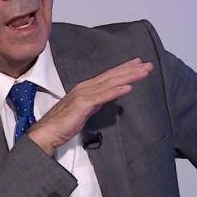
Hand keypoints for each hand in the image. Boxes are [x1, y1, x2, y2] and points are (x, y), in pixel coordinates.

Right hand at [27, 58, 152, 154]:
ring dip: (128, 77)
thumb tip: (105, 99)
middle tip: (148, 65)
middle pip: (112, 76)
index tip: (138, 64)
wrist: (47, 131)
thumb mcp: (84, 110)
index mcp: (86, 88)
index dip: (124, 69)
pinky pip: (102, 96)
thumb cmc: (63, 123)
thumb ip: (95, 102)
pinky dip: (115, 91)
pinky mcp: (83, 104)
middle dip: (131, 70)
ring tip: (143, 72)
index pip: (109, 76)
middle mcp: (86, 87)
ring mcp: (84, 94)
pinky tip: (127, 88)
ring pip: (110, 83)